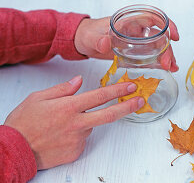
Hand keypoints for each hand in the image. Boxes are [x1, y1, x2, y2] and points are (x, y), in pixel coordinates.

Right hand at [4, 76, 143, 169]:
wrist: (15, 149)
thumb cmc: (24, 122)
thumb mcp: (39, 98)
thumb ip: (62, 89)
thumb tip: (78, 81)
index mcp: (68, 107)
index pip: (99, 96)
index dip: (117, 90)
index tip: (130, 86)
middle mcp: (77, 123)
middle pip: (108, 114)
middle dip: (127, 106)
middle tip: (139, 100)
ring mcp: (78, 139)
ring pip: (91, 126)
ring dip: (85, 121)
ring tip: (63, 123)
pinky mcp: (76, 151)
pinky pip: (82, 138)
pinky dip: (77, 133)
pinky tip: (62, 135)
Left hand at [74, 16, 178, 71]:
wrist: (84, 42)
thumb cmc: (88, 33)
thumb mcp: (91, 37)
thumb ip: (97, 40)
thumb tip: (105, 43)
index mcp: (128, 21)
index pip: (152, 18)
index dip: (166, 24)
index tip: (174, 35)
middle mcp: (135, 30)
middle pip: (158, 36)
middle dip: (166, 48)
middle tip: (167, 63)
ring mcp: (135, 41)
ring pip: (157, 46)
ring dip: (166, 56)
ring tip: (171, 67)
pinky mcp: (133, 51)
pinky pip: (149, 54)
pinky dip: (157, 61)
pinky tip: (163, 68)